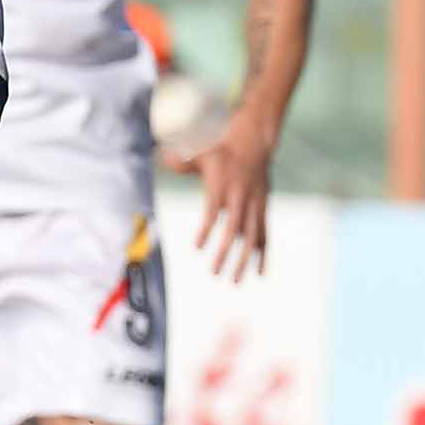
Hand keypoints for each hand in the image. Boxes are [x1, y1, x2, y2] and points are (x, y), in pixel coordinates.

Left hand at [164, 107, 279, 280]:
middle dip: (224, 253)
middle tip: (214, 273)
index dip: (206, 229)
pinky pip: (264, 235)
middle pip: (233, 230)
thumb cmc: (223, 151)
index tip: (196, 247)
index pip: (213, 211)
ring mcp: (254, 205)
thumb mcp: (203, 154)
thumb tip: (160, 157)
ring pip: (251, 237)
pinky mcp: (263, 210)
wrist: (256, 143)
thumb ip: (182, 162)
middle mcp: (240, 197)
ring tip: (235, 281)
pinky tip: (259, 273)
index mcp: (223, 186)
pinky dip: (262, 255)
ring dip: (244, 260)